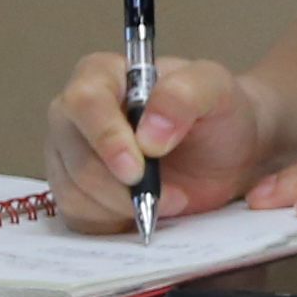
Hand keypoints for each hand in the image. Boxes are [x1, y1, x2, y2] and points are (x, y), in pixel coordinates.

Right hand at [47, 50, 273, 231]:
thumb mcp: (216, 88)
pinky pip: (79, 216)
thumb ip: (184, 96)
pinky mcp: (74, 189)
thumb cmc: (218, 110)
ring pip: (74, 192)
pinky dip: (115, 222)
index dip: (106, 139)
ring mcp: (69, 153)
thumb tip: (148, 136)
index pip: (84, 103)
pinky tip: (147, 210)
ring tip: (170, 199)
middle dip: (122, 187)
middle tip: (173, 196)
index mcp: (101, 74)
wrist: (228, 147)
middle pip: (76, 157)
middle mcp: (74, 114)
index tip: (137, 169)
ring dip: (124, 207)